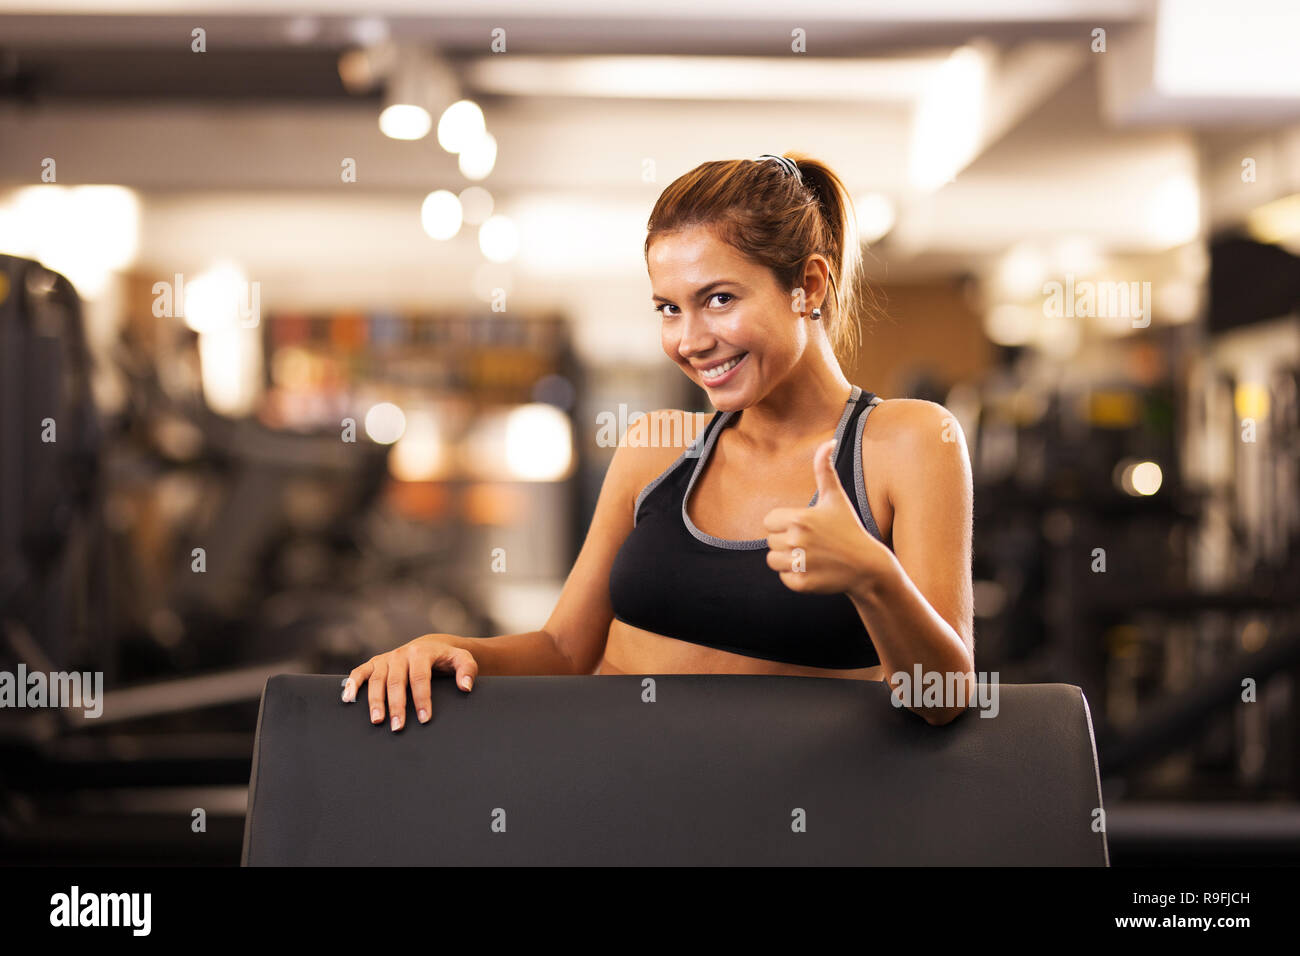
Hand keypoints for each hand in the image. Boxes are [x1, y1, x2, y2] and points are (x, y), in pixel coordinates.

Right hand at [341, 635, 477, 731]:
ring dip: (375, 701)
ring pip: (377, 680)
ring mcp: (386, 659)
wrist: (431, 646)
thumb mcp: (462, 659)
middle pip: (396, 681)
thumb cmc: (447, 658)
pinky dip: (351, 684)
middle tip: (398, 727)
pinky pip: (360, 672)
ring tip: (377, 721)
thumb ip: (467, 670)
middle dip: (396, 705)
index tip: (425, 719)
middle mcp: (401, 654)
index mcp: (422, 653)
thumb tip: (465, 687)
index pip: (420, 678)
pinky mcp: (375, 663)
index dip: (422, 698)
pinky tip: (347, 699)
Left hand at [763, 438, 892, 595]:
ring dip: (787, 560)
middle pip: (770, 542)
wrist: (867, 566)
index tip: (803, 527)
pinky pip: (784, 578)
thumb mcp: (835, 498)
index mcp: (800, 518)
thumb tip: (829, 440)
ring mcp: (800, 564)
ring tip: (810, 557)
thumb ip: (824, 469)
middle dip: (786, 542)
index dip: (783, 524)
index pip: (769, 522)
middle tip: (810, 543)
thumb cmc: (848, 528)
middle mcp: (797, 541)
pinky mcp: (802, 583)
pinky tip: (815, 570)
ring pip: (773, 561)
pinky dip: (796, 577)